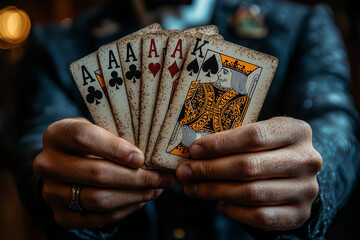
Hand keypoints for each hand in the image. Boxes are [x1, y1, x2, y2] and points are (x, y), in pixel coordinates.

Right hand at [34, 118, 174, 228]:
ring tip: (157, 189)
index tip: (140, 157)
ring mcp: (51, 193)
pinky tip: (141, 199)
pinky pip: (100, 217)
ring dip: (135, 195)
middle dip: (136, 177)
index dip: (115, 148)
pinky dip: (126, 209)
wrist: (64, 166)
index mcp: (56, 135)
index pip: (84, 138)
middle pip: (96, 173)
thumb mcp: (98, 130)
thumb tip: (155, 154)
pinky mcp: (62, 216)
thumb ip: (119, 136)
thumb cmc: (90, 143)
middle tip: (162, 177)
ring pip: (100, 199)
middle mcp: (47, 164)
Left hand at [176, 117, 321, 230]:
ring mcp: (306, 189)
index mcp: (296, 131)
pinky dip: (235, 211)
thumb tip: (194, 152)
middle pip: (249, 166)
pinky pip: (260, 216)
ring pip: (251, 193)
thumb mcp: (262, 134)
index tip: (194, 150)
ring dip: (215, 192)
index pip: (253, 136)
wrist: (299, 173)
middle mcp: (306, 160)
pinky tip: (220, 204)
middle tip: (185, 172)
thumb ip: (235, 138)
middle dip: (210, 170)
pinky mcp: (299, 213)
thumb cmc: (271, 148)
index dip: (220, 144)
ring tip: (192, 188)